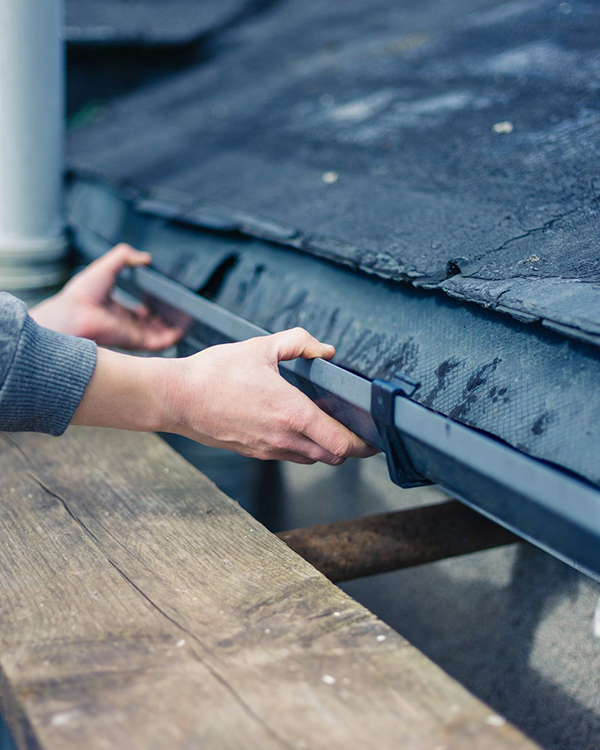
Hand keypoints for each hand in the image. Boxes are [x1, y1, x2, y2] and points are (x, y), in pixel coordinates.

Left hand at [30, 244, 183, 350]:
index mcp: (115, 309)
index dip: (152, 306)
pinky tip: (183, 328)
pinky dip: (173, 336)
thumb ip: (124, 257)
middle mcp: (124, 324)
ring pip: (158, 334)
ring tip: (188, 318)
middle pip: (151, 324)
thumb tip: (144, 257)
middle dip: (166, 319)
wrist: (73, 314)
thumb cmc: (82, 293)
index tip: (164, 300)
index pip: (138, 312)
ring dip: (173, 327)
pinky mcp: (136, 342)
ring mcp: (130, 334)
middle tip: (180, 310)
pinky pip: (160, 343)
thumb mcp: (106, 266)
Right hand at [167, 327, 377, 463]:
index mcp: (291, 412)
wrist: (176, 398)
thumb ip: (298, 343)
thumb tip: (324, 349)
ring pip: (311, 459)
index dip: (363, 444)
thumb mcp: (260, 347)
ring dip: (324, 447)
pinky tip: (294, 426)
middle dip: (349, 446)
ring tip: (326, 426)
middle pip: (332, 456)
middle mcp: (283, 437)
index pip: (341, 443)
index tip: (374, 436)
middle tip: (355, 428)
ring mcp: (267, 449)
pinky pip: (288, 456)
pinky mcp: (253, 453)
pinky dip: (301, 447)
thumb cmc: (214, 373)